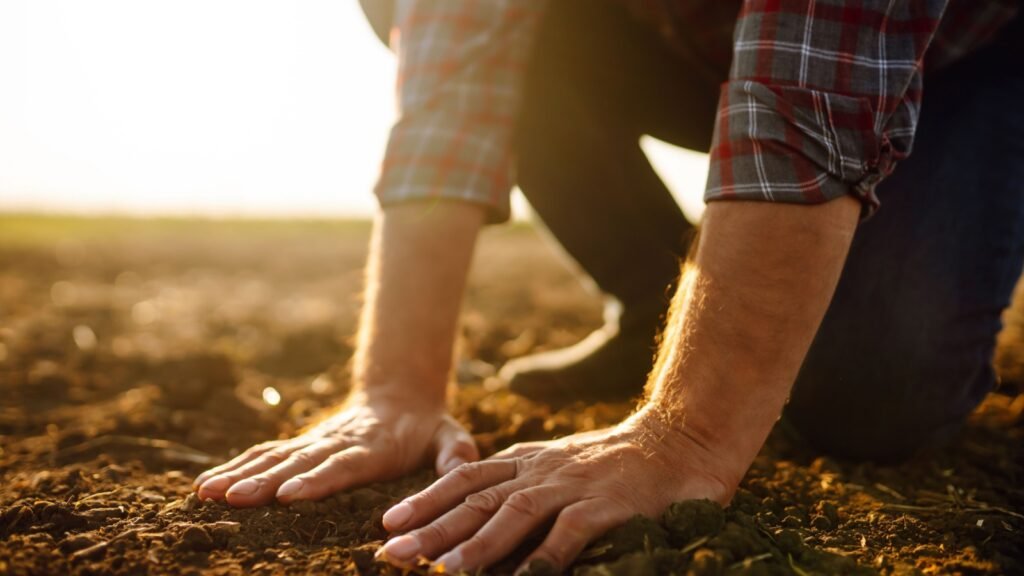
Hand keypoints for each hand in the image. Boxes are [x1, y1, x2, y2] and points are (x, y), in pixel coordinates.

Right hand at [192, 393, 478, 506]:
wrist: (401, 396)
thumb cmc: (428, 428)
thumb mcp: (451, 437)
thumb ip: (456, 453)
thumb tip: (462, 467)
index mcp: (373, 447)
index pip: (343, 465)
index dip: (318, 479)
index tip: (290, 494)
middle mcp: (337, 443)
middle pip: (299, 463)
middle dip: (265, 481)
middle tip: (236, 499)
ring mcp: (315, 442)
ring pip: (273, 457)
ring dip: (240, 474)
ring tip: (207, 493)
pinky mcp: (301, 445)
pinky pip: (264, 455)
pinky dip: (235, 468)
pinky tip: (206, 485)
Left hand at [375, 409, 735, 572]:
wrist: (680, 439)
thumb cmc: (618, 463)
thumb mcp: (562, 466)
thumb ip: (528, 485)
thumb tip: (486, 523)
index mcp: (528, 459)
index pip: (466, 476)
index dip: (426, 499)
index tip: (390, 522)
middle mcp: (542, 470)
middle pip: (476, 498)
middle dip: (431, 527)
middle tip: (391, 552)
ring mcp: (572, 486)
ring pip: (513, 514)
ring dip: (477, 545)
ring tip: (443, 572)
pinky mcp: (606, 504)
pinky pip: (569, 534)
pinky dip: (544, 558)